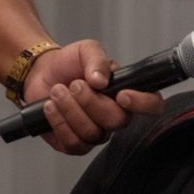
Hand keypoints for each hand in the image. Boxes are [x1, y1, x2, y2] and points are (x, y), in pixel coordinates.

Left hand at [22, 38, 164, 155]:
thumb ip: (97, 60)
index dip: (143, 104)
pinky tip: (50, 107)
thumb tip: (101, 80)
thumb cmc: (69, 63)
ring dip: (70, 109)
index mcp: (126, 92)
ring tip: (57, 91)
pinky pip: (73, 143)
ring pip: (92, 133)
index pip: (152, 105)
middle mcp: (114, 116)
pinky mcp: (75, 143)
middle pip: (117, 121)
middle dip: (91, 101)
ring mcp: (96, 132)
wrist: (42, 72)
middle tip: (75, 84)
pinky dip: (59, 123)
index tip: (122, 95)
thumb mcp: (85, 50)